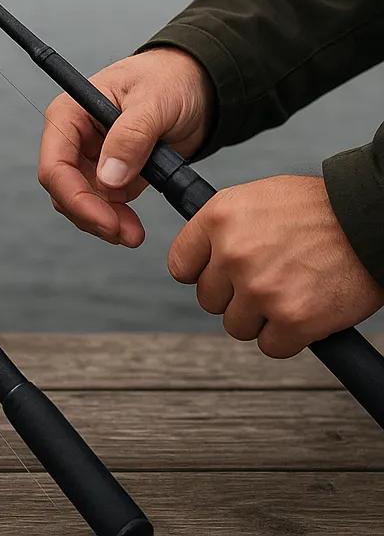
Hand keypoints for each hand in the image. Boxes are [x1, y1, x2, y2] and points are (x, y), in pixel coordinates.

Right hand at [38, 47, 213, 245]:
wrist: (196, 86)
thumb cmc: (169, 80)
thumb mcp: (154, 101)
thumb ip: (132, 136)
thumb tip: (108, 180)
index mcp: (70, 114)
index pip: (55, 164)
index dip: (75, 197)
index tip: (107, 221)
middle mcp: (73, 138)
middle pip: (63, 190)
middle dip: (91, 216)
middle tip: (126, 234)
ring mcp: (91, 159)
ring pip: (80, 203)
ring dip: (103, 223)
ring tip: (134, 234)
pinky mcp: (111, 175)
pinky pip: (102, 206)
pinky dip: (115, 220)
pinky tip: (134, 225)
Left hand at [168, 175, 383, 357]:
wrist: (369, 219)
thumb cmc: (317, 208)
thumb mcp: (254, 199)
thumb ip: (222, 228)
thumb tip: (201, 258)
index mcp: (218, 218)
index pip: (181, 266)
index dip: (202, 274)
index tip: (219, 275)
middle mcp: (232, 253)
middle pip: (209, 300)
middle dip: (235, 295)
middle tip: (267, 280)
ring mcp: (260, 288)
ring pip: (237, 326)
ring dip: (261, 318)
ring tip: (289, 291)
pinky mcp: (293, 319)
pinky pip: (271, 346)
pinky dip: (288, 337)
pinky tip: (304, 311)